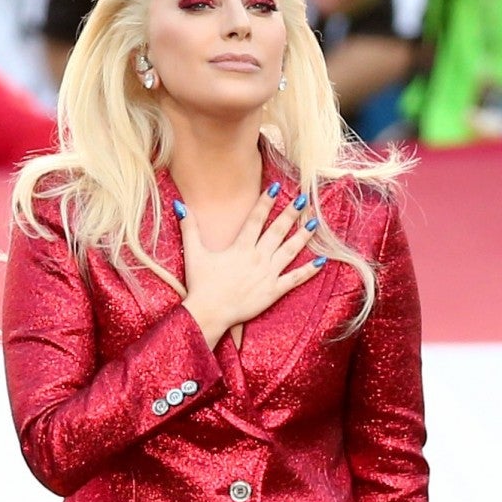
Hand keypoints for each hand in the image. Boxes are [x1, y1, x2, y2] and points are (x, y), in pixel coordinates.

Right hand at [179, 185, 325, 347]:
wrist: (209, 313)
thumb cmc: (200, 284)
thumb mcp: (193, 253)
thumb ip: (189, 227)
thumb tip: (180, 204)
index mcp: (240, 247)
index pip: (256, 219)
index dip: (266, 202)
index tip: (277, 188)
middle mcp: (257, 257)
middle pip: (277, 231)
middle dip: (291, 214)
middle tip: (304, 199)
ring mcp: (267, 274)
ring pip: (289, 251)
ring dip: (303, 237)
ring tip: (315, 224)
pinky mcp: (273, 292)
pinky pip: (294, 279)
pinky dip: (308, 271)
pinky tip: (321, 262)